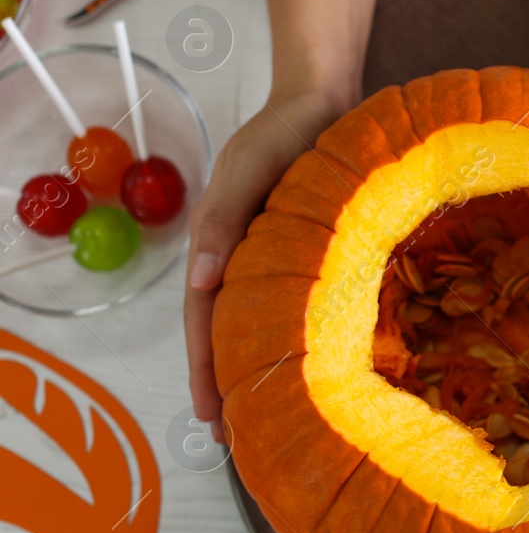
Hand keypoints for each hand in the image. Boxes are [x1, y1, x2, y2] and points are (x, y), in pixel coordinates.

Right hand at [184, 90, 348, 423]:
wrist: (324, 95)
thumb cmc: (288, 127)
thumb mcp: (252, 166)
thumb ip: (226, 218)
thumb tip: (201, 280)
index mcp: (221, 240)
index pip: (205, 316)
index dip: (206, 366)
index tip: (210, 414)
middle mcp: (241, 253)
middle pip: (227, 327)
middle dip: (227, 380)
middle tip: (235, 437)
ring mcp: (271, 251)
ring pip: (258, 318)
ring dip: (256, 363)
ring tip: (267, 412)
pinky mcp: (304, 247)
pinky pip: (293, 299)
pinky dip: (292, 333)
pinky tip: (310, 362)